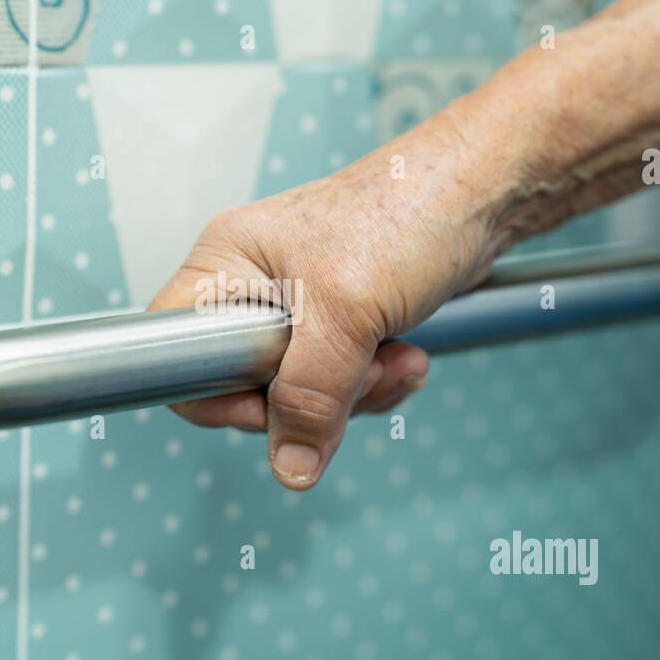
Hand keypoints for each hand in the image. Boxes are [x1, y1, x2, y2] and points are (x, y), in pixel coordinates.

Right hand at [149, 99, 528, 490]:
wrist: (482, 192)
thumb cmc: (406, 211)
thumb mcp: (346, 311)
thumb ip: (310, 395)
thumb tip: (290, 466)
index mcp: (226, 263)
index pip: (177, 349)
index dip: (216, 392)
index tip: (270, 406)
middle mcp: (252, 285)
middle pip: (244, 385)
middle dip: (311, 397)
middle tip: (358, 373)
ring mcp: (297, 305)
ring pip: (299, 391)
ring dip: (355, 392)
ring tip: (395, 358)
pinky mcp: (340, 320)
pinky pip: (338, 381)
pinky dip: (374, 381)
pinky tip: (406, 356)